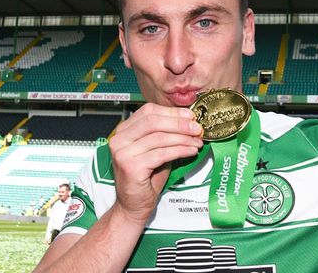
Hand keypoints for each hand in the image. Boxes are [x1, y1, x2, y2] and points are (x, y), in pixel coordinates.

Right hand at [108, 103, 202, 223]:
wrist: (133, 205)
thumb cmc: (146, 178)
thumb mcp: (157, 150)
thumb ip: (167, 135)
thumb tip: (190, 122)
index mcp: (124, 131)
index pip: (148, 111)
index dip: (171, 112)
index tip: (190, 116)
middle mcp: (119, 139)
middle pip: (153, 121)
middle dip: (179, 123)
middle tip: (197, 128)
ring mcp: (123, 153)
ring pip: (160, 137)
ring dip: (183, 139)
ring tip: (197, 142)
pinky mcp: (131, 166)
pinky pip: (162, 154)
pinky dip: (180, 150)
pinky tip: (191, 152)